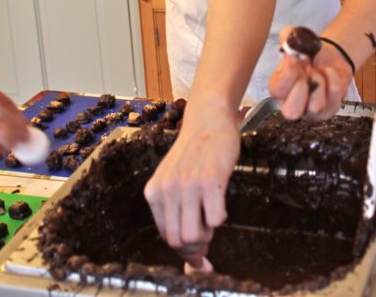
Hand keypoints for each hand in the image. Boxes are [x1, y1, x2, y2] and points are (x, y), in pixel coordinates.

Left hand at [143, 98, 239, 265]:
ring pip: (194, 236)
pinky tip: (221, 202)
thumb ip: (177, 211)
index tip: (199, 257)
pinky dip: (221, 217)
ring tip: (213, 215)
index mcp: (154, 193)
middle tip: (209, 233)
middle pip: (179, 242)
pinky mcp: (210, 180)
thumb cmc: (195, 152)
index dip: (185, 251)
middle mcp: (167, 190)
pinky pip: (216, 219)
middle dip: (197, 247)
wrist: (208, 119)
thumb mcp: (175, 180)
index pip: (166, 238)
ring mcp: (188, 185)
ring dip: (209, 234)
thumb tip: (193, 256)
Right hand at [269, 26, 352, 120]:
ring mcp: (310, 111)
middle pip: (291, 112)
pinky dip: (333, 79)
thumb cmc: (309, 54)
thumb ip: (288, 36)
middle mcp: (291, 103)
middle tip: (307, 71)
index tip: (294, 59)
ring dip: (319, 81)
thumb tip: (287, 36)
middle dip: (301, 88)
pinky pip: (333, 98)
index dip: (287, 75)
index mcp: (279, 88)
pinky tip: (328, 73)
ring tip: (318, 71)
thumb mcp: (297, 41)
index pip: (277, 90)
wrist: (330, 59)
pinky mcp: (329, 110)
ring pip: (315, 107)